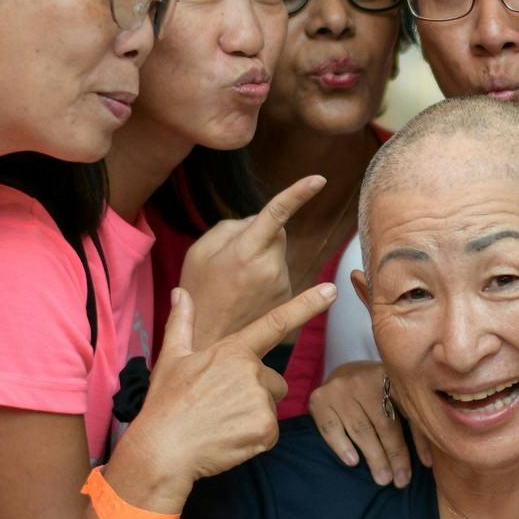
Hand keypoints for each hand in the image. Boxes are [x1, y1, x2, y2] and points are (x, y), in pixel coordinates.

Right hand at [110, 282, 335, 501]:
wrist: (163, 449)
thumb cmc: (166, 404)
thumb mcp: (172, 358)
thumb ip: (182, 322)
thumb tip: (180, 292)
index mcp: (233, 350)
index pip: (276, 323)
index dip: (306, 305)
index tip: (330, 290)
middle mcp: (252, 371)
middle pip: (274, 381)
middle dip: (257, 393)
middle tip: (222, 406)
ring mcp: (260, 400)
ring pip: (271, 407)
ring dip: (254, 416)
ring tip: (221, 422)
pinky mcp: (265, 428)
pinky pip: (270, 432)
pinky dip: (254, 438)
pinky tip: (228, 438)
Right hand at [179, 175, 322, 347]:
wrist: (208, 339)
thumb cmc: (199, 291)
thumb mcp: (200, 251)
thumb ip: (231, 227)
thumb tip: (260, 221)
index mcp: (246, 251)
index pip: (277, 214)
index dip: (298, 193)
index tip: (319, 179)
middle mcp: (270, 267)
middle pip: (277, 232)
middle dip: (260, 235)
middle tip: (232, 258)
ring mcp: (282, 284)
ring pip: (277, 253)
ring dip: (261, 258)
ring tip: (235, 281)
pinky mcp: (287, 297)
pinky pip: (279, 272)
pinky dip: (266, 276)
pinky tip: (246, 294)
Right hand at [309, 360, 421, 488]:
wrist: (343, 374)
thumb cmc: (377, 394)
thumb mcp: (396, 397)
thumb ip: (411, 418)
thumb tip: (428, 460)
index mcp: (390, 376)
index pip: (407, 411)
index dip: (419, 440)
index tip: (426, 465)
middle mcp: (364, 379)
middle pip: (384, 423)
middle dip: (395, 455)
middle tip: (401, 481)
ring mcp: (340, 389)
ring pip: (361, 429)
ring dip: (374, 457)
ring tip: (383, 479)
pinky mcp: (319, 399)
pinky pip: (331, 429)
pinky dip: (343, 447)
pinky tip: (353, 462)